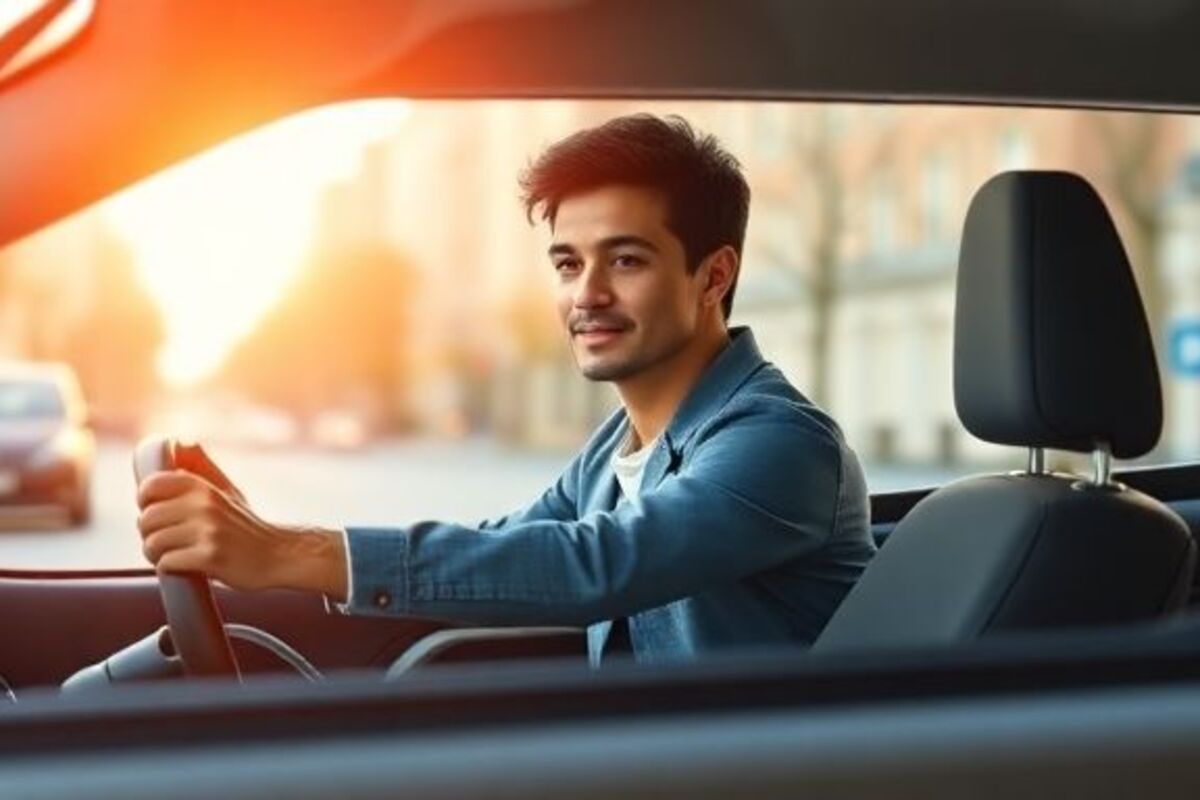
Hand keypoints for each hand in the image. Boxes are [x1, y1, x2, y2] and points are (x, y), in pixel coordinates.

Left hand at [136, 447, 346, 598]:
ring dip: (157, 554)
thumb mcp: (226, 490)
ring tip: (176, 554)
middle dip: (150, 534)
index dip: (145, 502)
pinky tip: (186, 567)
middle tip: (169, 540)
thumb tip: (178, 441)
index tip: (157, 513)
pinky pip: (167, 563)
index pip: (151, 485)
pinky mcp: (210, 557)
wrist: (278, 556)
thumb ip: (201, 468)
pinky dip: (171, 569)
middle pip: (146, 519)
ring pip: (153, 543)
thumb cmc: (247, 526)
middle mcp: (204, 504)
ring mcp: (208, 530)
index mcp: (203, 486)